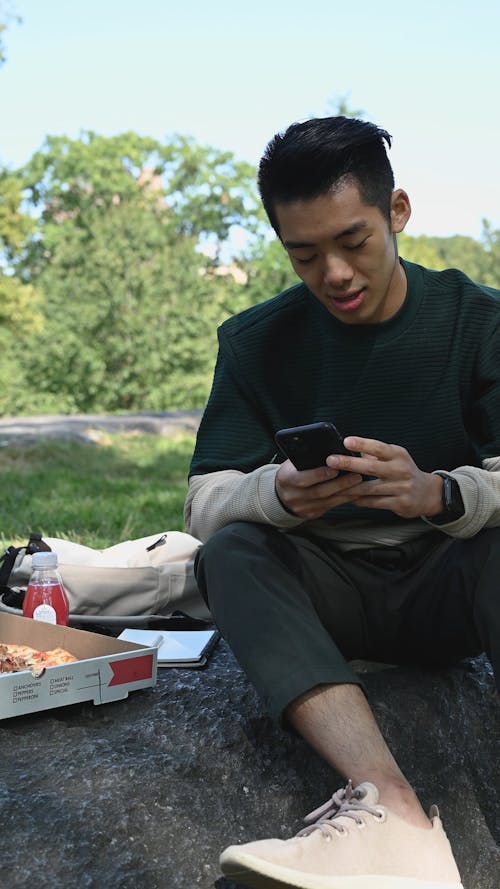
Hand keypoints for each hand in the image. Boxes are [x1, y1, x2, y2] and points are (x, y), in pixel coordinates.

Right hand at [275, 459, 363, 519]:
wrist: (281, 494)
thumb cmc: (292, 472)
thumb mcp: (293, 463)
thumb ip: (307, 458)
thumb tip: (331, 450)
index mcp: (286, 479)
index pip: (302, 478)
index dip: (319, 474)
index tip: (335, 468)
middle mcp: (292, 495)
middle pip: (319, 492)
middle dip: (339, 483)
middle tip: (356, 475)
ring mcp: (302, 507)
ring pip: (327, 501)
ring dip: (346, 492)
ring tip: (360, 483)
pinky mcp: (312, 514)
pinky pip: (330, 507)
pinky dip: (344, 499)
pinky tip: (355, 493)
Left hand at [326, 437, 443, 518]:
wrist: (428, 493)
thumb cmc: (404, 472)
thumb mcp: (395, 457)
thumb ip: (375, 453)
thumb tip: (353, 446)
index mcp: (398, 455)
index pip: (379, 447)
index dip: (362, 443)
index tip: (346, 441)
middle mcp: (400, 470)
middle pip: (371, 467)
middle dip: (349, 464)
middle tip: (331, 461)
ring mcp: (401, 488)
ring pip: (369, 488)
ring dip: (349, 487)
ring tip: (333, 484)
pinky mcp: (400, 503)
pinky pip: (374, 502)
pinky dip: (360, 501)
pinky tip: (350, 498)